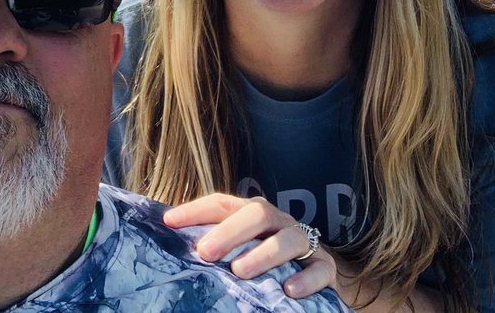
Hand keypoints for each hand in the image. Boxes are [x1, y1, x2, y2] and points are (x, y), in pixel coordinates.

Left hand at [162, 193, 337, 299]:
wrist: (316, 278)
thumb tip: (174, 251)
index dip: (196, 210)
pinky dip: (305, 278)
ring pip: (289, 239)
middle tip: (206, 252)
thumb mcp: (239, 252)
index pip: (223, 204)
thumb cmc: (266, 265)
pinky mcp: (325, 267)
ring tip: (240, 271)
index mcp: (253, 215)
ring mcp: (304, 242)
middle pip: (257, 214)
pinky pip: (319, 269)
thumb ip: (216, 250)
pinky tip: (287, 290)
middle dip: (230, 232)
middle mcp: (278, 222)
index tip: (169, 222)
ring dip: (263, 254)